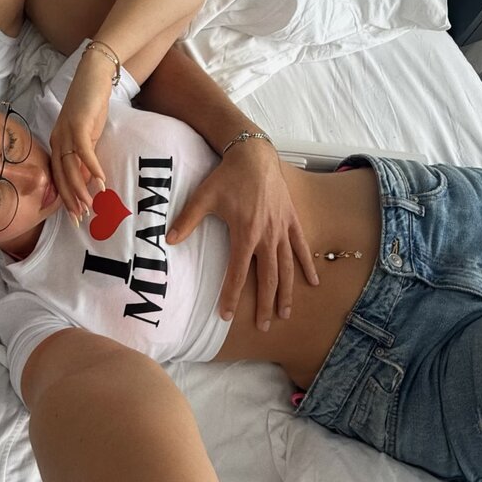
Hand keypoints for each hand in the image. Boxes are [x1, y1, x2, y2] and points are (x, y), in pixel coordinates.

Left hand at [49, 55, 111, 221]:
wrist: (93, 77)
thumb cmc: (91, 106)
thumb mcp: (89, 135)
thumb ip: (86, 156)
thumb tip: (90, 178)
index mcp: (58, 144)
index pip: (59, 176)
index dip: (66, 197)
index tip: (75, 215)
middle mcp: (58, 140)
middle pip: (61, 175)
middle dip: (71, 199)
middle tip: (80, 218)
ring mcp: (66, 132)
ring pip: (70, 166)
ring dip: (81, 187)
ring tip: (91, 204)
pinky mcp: (79, 124)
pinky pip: (84, 151)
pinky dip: (93, 167)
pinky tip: (101, 180)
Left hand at [166, 141, 318, 329]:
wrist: (254, 155)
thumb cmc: (227, 176)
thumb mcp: (203, 197)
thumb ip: (187, 221)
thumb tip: (169, 240)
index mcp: (245, 233)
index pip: (237, 273)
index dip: (232, 296)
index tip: (226, 315)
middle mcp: (266, 236)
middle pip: (268, 278)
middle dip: (265, 304)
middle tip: (263, 326)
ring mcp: (282, 229)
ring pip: (286, 268)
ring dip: (286, 293)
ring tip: (285, 314)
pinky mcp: (292, 220)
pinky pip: (301, 247)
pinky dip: (307, 265)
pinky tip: (313, 282)